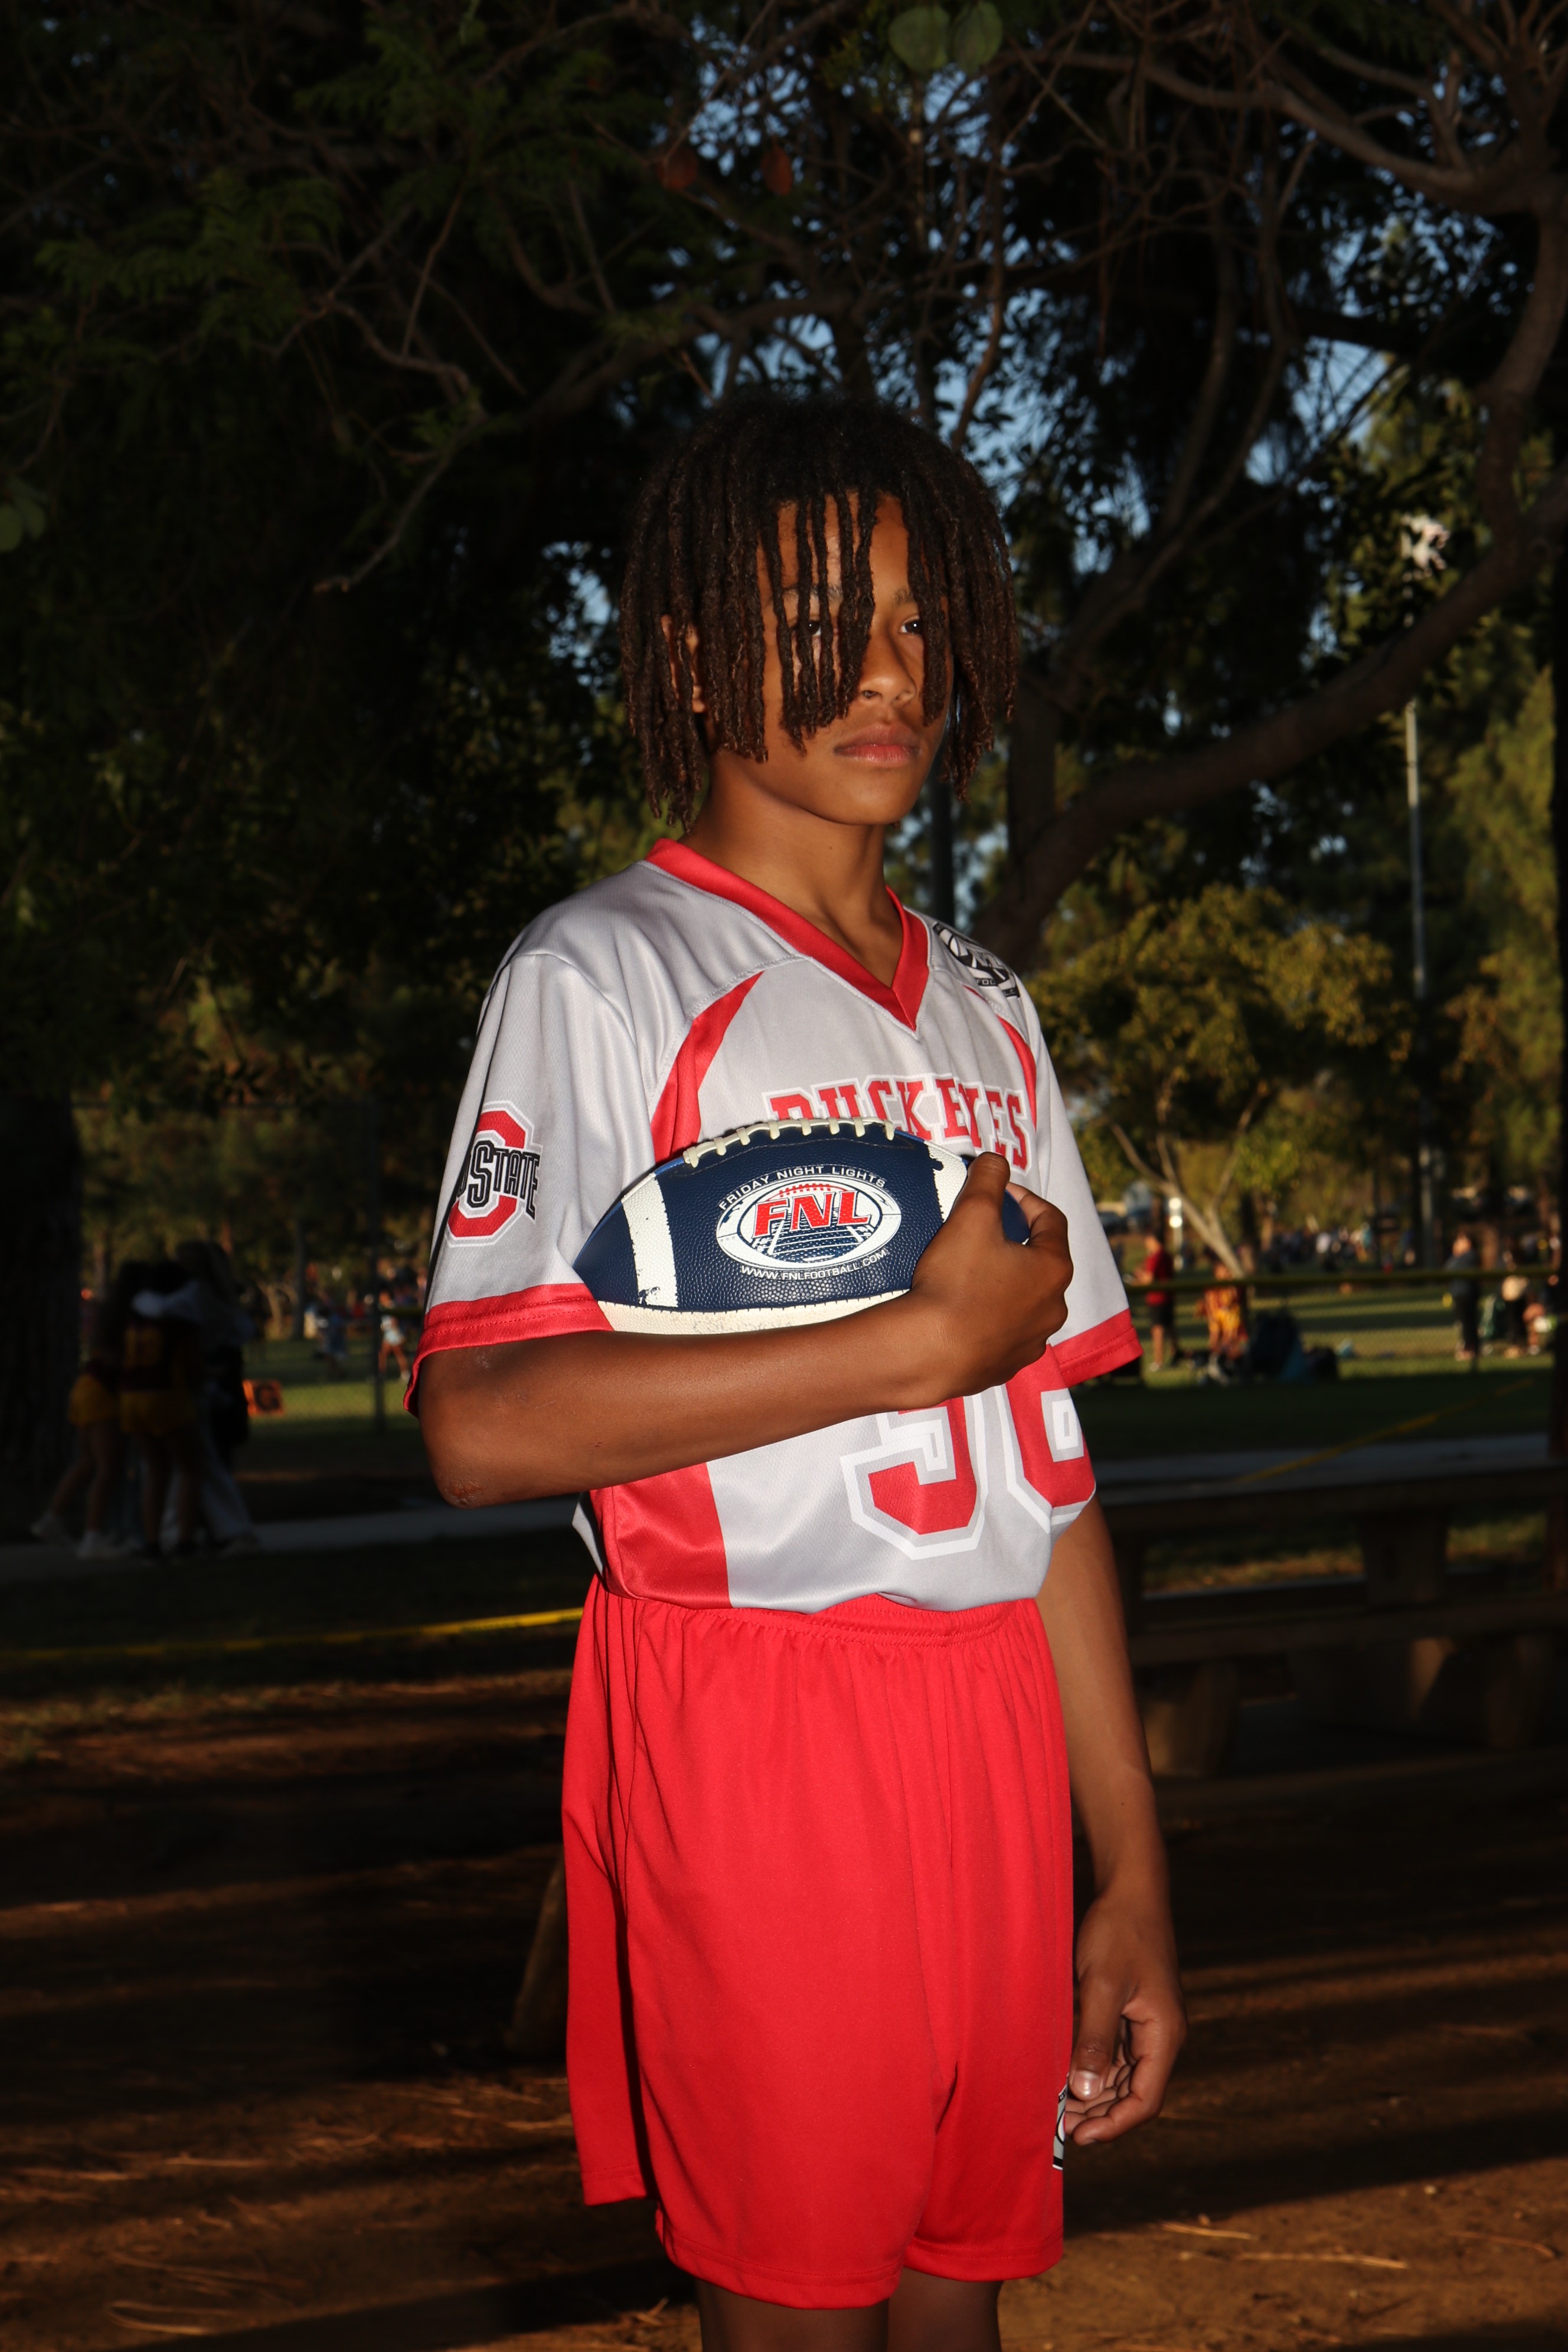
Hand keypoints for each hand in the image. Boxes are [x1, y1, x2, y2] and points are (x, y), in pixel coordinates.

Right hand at [895, 1152, 1071, 1401]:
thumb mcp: (972, 1217)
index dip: (1025, 1198)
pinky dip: (991, 1315)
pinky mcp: (1008, 1365)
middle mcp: (1054, 1308)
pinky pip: (1005, 1331)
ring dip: (1004, 1280)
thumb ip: (988, 1181)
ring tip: (969, 1270)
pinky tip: (963, 1309)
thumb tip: (995, 1161)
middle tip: (981, 1231)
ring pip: (1023, 1299)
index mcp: (1054, 1269)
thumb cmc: (955, 1282)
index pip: (1051, 1220)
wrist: (928, 1353)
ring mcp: (1032, 1341)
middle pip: (1040, 1261)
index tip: (998, 1192)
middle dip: (1014, 1241)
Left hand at [1064, 1873, 1184, 2145]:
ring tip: (1057, 2107)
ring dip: (1095, 2094)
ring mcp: (1150, 2024)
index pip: (1145, 2100)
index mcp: (1164, 2035)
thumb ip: (1093, 2039)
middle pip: (1135, 2094)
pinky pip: (1118, 2053)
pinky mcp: (1135, 2012)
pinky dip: (1095, 2068)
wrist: (1132, 1889)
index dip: (1113, 2125)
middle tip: (1059, 2125)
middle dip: (1099, 2114)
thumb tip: (1083, 2092)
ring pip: (1125, 2076)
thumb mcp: (1100, 1985)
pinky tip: (1066, 2073)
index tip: (1078, 2136)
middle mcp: (1162, 2036)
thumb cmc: (1119, 1932)